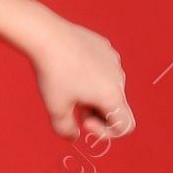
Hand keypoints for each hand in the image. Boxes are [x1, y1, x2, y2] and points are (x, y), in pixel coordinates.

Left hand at [30, 14, 133, 140]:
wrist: (47, 36)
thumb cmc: (52, 73)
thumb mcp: (55, 108)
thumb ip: (65, 129)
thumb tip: (73, 136)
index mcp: (112, 95)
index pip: (126, 126)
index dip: (106, 133)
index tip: (84, 122)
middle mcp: (119, 78)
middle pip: (115, 107)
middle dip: (96, 113)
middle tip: (73, 106)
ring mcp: (113, 60)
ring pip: (108, 87)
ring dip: (92, 95)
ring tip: (68, 86)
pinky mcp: (105, 47)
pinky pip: (103, 69)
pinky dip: (90, 76)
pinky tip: (69, 67)